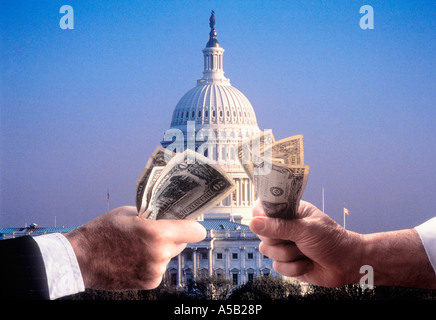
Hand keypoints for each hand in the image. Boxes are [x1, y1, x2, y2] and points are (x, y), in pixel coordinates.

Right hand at [65, 206, 205, 290]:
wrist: (80, 259)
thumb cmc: (103, 231)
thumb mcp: (130, 212)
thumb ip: (155, 215)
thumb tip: (171, 215)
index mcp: (158, 233)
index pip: (196, 231)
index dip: (192, 225)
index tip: (187, 223)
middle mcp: (160, 254)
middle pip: (183, 242)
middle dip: (173, 236)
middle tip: (156, 231)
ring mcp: (155, 270)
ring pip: (169, 255)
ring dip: (161, 250)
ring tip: (138, 246)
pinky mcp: (150, 283)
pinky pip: (159, 268)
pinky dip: (152, 263)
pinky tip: (134, 258)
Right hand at [249, 199, 363, 286]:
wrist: (348, 265)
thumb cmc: (333, 241)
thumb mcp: (306, 229)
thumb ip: (278, 227)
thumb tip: (253, 222)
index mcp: (290, 212)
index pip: (264, 208)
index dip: (261, 215)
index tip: (266, 222)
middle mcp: (284, 227)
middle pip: (262, 233)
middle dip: (279, 240)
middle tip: (296, 239)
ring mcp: (285, 245)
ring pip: (268, 251)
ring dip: (289, 255)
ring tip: (305, 251)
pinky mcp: (287, 263)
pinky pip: (277, 267)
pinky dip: (294, 268)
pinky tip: (307, 263)